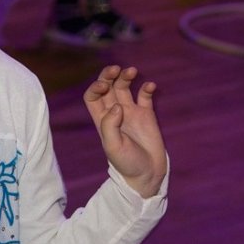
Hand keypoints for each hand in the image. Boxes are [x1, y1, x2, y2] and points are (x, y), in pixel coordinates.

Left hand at [84, 65, 166, 198]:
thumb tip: (118, 105)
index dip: (96, 87)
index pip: (93, 96)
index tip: (104, 86)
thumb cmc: (127, 163)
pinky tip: (150, 86)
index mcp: (102, 120)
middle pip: (108, 87)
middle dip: (109, 75)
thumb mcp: (113, 146)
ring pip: (125, 87)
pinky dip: (147, 87)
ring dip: (126, 76)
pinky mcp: (147, 115)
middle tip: (116, 69)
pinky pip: (145, 96)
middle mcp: (115, 113)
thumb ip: (110, 125)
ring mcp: (131, 112)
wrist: (147, 174)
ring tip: (132, 71)